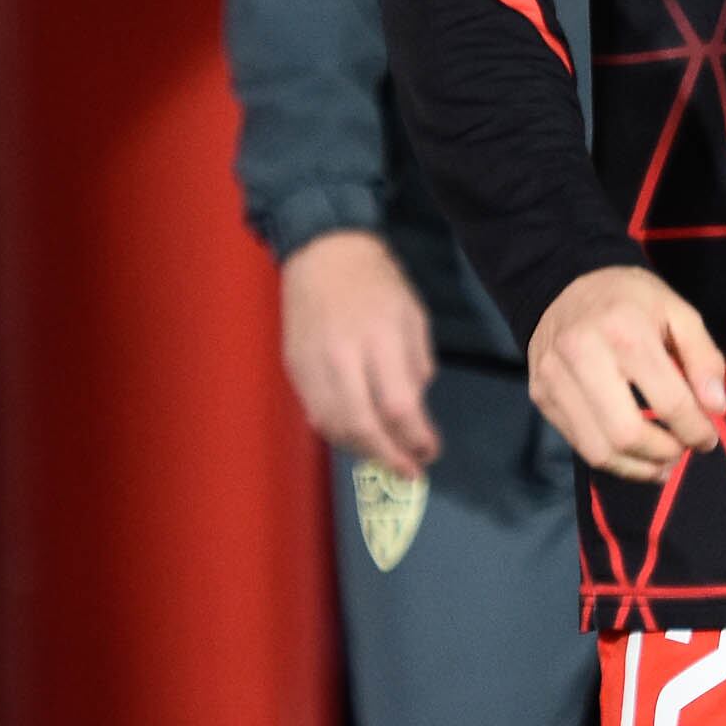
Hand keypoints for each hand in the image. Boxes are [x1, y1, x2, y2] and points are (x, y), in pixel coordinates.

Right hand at [281, 230, 440, 474]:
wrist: (323, 252)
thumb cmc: (377, 282)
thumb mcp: (413, 316)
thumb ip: (417, 365)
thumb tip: (414, 410)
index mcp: (380, 338)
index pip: (399, 404)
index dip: (416, 437)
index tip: (431, 451)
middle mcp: (342, 356)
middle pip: (363, 425)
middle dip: (389, 457)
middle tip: (409, 473)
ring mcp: (312, 364)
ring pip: (334, 426)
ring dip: (362, 451)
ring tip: (384, 457)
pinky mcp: (293, 368)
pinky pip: (315, 414)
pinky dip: (337, 433)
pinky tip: (356, 437)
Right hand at [526, 266, 725, 485]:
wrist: (562, 283)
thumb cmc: (628, 299)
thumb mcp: (676, 311)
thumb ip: (703, 357)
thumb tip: (716, 408)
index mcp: (625, 330)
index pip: (668, 401)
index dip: (695, 430)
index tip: (707, 438)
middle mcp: (583, 355)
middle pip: (626, 434)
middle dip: (663, 453)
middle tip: (682, 450)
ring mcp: (554, 378)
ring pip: (598, 450)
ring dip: (637, 467)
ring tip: (662, 463)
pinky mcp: (541, 395)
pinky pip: (578, 444)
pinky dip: (612, 460)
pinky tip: (634, 456)